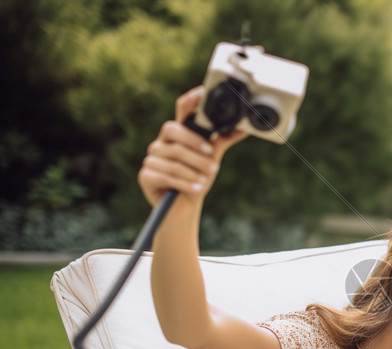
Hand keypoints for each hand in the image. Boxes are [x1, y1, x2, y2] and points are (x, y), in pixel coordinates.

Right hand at [137, 86, 247, 222]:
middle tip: (213, 161)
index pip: (181, 110)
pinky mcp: (145, 176)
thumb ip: (222, 141)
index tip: (202, 94)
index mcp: (178, 135)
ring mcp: (151, 158)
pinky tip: (196, 188)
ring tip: (205, 179)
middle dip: (195, 145)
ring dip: (194, 169)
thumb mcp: (212, 159)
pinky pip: (166, 175)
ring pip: (173, 156)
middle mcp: (162, 143)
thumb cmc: (197, 179)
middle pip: (173, 130)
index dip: (190, 100)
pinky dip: (184, 182)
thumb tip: (243, 128)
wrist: (185, 207)